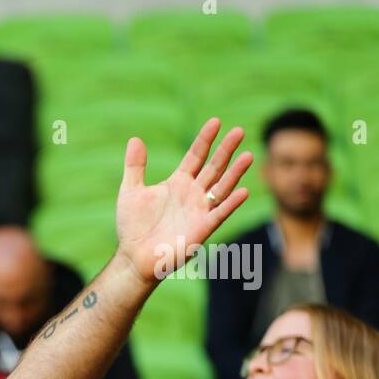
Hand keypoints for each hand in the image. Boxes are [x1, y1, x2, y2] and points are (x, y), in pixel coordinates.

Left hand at [114, 117, 252, 283]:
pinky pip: (219, 214)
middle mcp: (192, 194)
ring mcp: (199, 211)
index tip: (216, 121)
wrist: (133, 257)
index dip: (205, 140)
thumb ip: (135, 166)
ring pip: (221, 187)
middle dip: (226, 150)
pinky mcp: (202, 229)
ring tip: (248, 155)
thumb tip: (135, 139)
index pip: (195, 156)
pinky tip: (243, 191)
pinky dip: (230, 203)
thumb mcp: (130, 191)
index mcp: (178, 183)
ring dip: (235, 173)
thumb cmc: (133, 227)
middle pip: (213, 167)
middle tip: (239, 131)